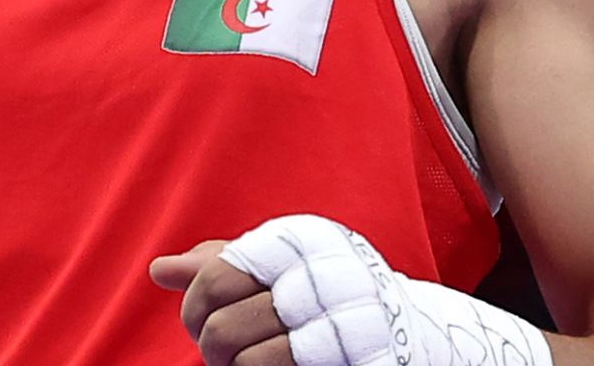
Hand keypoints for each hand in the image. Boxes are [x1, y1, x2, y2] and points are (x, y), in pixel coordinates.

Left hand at [160, 214, 554, 365]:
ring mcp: (342, 320)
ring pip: (245, 358)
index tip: (201, 320)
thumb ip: (227, 264)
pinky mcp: (359, 358)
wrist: (433, 334)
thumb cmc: (339, 298)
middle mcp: (322, 273)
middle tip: (222, 354)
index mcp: (301, 240)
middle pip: (221, 321)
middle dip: (210, 347)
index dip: (195, 306)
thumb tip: (160, 269)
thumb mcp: (289, 268)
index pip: (216, 274)